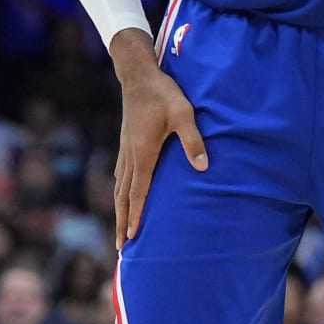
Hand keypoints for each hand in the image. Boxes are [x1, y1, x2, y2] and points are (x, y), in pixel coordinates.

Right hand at [111, 28, 207, 249]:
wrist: (139, 76)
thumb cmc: (164, 94)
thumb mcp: (184, 114)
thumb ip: (193, 141)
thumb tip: (203, 167)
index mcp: (144, 153)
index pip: (138, 192)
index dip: (135, 216)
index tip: (131, 238)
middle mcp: (131, 156)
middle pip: (123, 197)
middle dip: (122, 222)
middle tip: (121, 247)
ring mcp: (126, 150)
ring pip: (120, 187)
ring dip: (120, 210)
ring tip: (120, 230)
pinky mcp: (127, 144)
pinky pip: (121, 175)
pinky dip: (121, 192)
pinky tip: (123, 196)